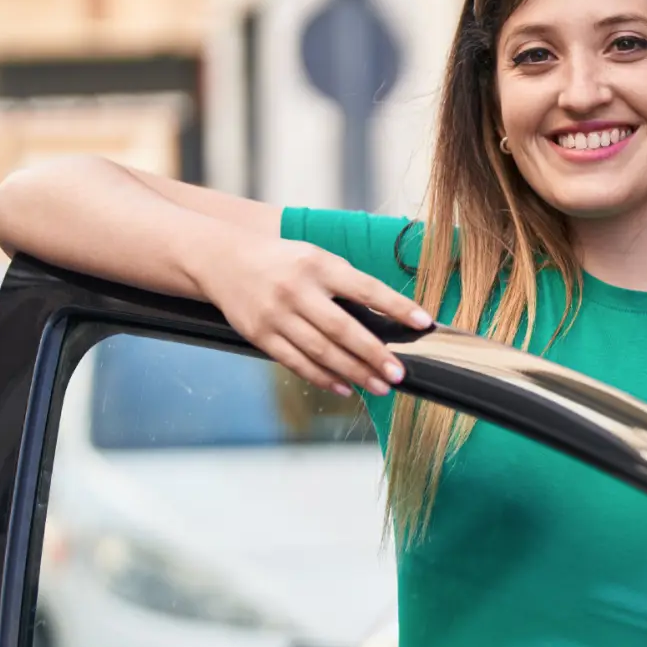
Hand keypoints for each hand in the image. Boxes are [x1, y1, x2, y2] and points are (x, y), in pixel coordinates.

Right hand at [191, 237, 433, 396]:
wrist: (223, 260)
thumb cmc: (282, 261)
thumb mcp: (315, 258)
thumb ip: (345, 283)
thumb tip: (384, 318)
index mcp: (318, 264)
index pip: (365, 288)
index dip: (396, 306)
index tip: (424, 323)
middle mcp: (297, 290)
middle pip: (343, 329)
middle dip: (374, 354)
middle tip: (399, 373)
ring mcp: (277, 315)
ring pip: (321, 351)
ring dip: (354, 373)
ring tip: (380, 387)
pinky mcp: (260, 335)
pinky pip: (297, 362)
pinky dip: (323, 378)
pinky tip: (344, 387)